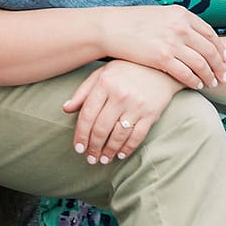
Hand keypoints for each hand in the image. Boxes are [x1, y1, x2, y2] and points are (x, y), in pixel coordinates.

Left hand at [62, 61, 179, 163]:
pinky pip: (137, 136)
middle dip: (93, 147)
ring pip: (118, 135)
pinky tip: (120, 155)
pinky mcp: (151, 114)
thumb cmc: (125, 70)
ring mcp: (136, 105)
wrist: (159, 66)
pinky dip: (127, 148)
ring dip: (109, 151)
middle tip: (90, 158)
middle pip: (101, 128)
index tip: (78, 148)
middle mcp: (120, 95)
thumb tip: (66, 109)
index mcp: (104, 83)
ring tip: (103, 159)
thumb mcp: (102, 74)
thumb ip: (83, 91)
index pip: (88, 114)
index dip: (81, 134)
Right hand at [98, 4, 225, 90]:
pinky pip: (186, 73)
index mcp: (181, 14)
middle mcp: (180, 26)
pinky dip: (194, 81)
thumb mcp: (160, 14)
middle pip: (209, 50)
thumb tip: (194, 34)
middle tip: (224, 76)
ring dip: (209, 76)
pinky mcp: (162, 58)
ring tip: (212, 83)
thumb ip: (178, 22)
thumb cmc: (133, 22)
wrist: (111, 28)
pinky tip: (197, 86)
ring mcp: (172, 42)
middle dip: (220, 66)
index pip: (209, 33)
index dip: (220, 48)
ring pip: (201, 64)